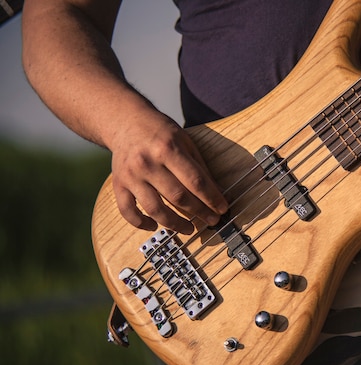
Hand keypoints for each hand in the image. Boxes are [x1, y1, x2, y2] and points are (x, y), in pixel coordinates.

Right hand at [109, 112, 227, 234]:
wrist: (125, 121)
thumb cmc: (160, 132)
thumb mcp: (185, 141)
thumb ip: (199, 167)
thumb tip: (216, 193)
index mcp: (168, 149)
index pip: (196, 181)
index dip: (212, 198)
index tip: (222, 209)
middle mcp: (148, 163)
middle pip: (178, 197)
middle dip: (199, 212)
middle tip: (212, 220)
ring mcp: (131, 176)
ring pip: (155, 209)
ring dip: (175, 224)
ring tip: (189, 229)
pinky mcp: (119, 184)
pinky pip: (128, 211)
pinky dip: (141, 223)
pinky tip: (154, 226)